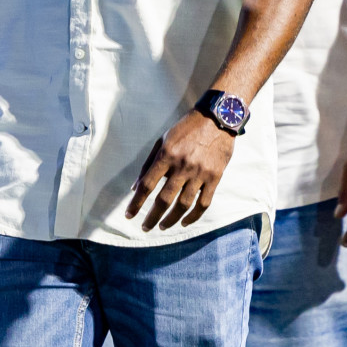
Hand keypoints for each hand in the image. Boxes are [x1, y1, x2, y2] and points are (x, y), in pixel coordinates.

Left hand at [127, 111, 235, 231]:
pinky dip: (194, 216)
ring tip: (163, 227)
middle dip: (152, 216)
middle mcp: (182, 166)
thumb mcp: (163, 140)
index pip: (147, 184)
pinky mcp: (215, 178)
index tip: (129, 215)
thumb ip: (149, 163)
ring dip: (172, 219)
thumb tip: (136, 187)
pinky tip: (185, 222)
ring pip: (184, 205)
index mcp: (166, 155)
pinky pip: (204, 203)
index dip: (137, 202)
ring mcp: (200, 173)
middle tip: (146, 228)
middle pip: (164, 199)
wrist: (217, 119)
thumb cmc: (186, 129)